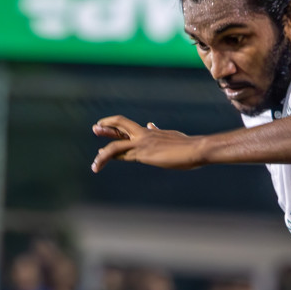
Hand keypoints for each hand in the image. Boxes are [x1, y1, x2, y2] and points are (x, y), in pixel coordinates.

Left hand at [91, 116, 206, 172]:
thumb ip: (159, 132)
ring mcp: (143, 142)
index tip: (108, 127)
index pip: (130, 128)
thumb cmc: (188, 146)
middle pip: (121, 125)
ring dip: (103, 154)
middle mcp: (144, 134)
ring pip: (116, 145)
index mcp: (151, 132)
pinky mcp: (143, 152)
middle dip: (107, 127)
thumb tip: (151, 124)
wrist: (196, 148)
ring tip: (94, 164)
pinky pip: (120, 154)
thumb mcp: (171, 136)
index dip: (118, 129)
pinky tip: (99, 164)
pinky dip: (107, 158)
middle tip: (96, 128)